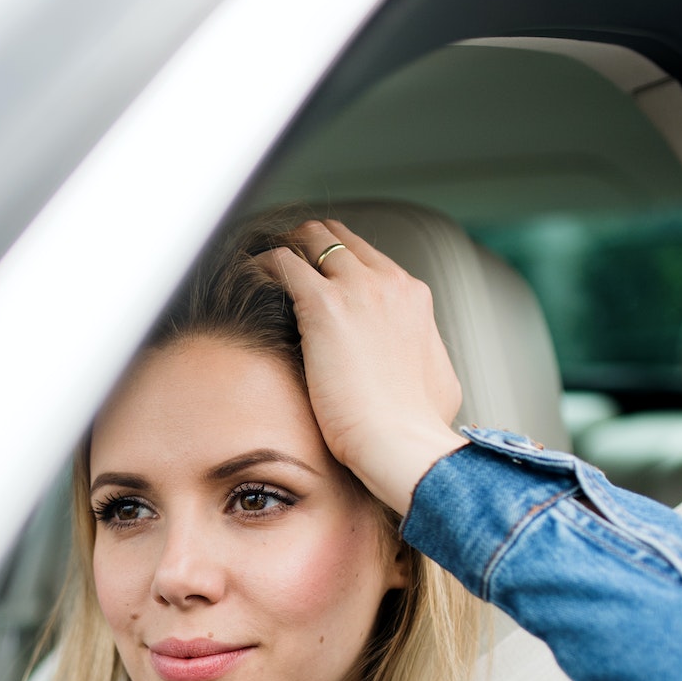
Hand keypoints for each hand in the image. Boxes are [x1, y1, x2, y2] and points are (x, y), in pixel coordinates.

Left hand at [257, 219, 466, 515]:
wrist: (401, 443)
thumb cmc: (416, 427)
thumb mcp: (435, 381)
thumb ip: (420, 357)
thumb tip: (412, 364)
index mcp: (412, 297)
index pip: (367, 256)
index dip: (334, 261)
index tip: (310, 276)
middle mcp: (388, 282)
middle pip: (339, 237)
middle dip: (305, 244)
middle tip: (277, 266)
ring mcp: (357, 287)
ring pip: (310, 237)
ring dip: (282, 247)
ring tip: (257, 269)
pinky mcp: (324, 303)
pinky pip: (281, 261)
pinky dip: (261, 265)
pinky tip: (246, 281)